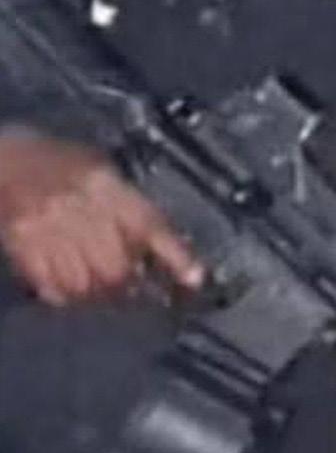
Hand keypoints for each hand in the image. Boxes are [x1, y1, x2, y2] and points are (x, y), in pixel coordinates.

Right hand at [0, 133, 202, 305]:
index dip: (175, 254)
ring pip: (86, 284)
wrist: (5, 161)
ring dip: (98, 292)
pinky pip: (53, 288)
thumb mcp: (101, 168)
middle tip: (130, 281)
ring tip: (100, 285)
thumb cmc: (60, 161)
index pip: (149, 223)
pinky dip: (67, 294)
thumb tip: (155, 244)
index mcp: (105, 182)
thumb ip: (127, 202)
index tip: (196, 278)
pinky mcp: (24, 249)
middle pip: (116, 266)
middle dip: (127, 280)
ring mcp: (49, 230)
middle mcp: (80, 207)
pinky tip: (71, 285)